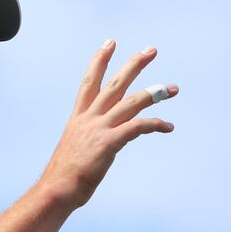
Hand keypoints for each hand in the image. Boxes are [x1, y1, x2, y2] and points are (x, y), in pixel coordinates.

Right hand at [40, 40, 178, 210]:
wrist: (57, 188)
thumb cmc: (65, 175)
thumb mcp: (74, 148)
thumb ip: (87, 138)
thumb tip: (96, 142)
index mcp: (78, 117)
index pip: (89, 82)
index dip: (100, 60)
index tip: (110, 42)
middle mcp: (89, 118)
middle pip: (115, 84)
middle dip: (134, 65)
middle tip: (151, 50)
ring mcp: (99, 129)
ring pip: (131, 102)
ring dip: (154, 93)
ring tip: (173, 88)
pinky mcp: (109, 143)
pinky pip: (137, 128)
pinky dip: (155, 124)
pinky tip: (168, 126)